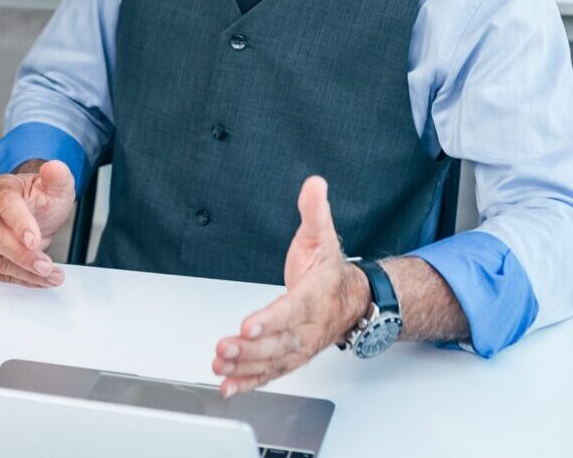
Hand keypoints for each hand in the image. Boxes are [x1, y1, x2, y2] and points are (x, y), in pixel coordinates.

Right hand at [0, 159, 78, 286]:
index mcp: (1, 188)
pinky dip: (19, 280)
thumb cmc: (41, 198)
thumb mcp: (57, 186)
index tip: (34, 240)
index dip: (19, 223)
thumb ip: (58, 177)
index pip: (5, 204)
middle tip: (46, 266)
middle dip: (22, 256)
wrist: (34, 212)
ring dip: (25, 273)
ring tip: (52, 276)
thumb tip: (53, 167)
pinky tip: (39, 280)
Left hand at [212, 176, 369, 396]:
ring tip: (220, 367)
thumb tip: (314, 184)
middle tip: (224, 349)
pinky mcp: (289, 356)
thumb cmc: (330, 272)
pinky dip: (249, 383)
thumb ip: (315, 211)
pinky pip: (270, 373)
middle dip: (250, 349)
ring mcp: (299, 345)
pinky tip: (228, 387)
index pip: (293, 309)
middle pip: (279, 341)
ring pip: (273, 361)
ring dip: (245, 368)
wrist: (352, 301)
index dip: (271, 319)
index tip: (249, 324)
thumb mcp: (323, 236)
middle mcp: (308, 326)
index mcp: (315, 296)